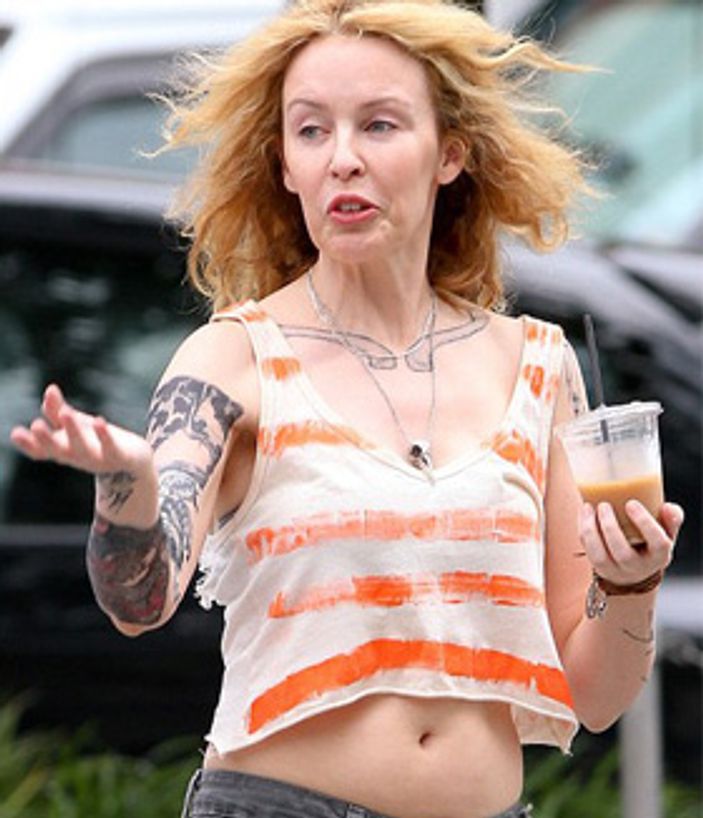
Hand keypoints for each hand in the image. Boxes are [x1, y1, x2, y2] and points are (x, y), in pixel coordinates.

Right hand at [10, 384, 152, 477]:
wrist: (134, 463)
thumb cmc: (98, 441)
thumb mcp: (76, 424)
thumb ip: (60, 410)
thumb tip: (50, 390)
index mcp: (64, 450)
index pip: (41, 450)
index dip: (28, 444)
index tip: (15, 433)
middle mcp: (77, 457)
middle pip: (58, 450)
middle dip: (46, 439)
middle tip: (35, 426)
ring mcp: (97, 460)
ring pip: (83, 448)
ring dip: (73, 431)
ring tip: (66, 413)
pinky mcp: (118, 457)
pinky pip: (110, 447)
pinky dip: (103, 435)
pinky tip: (98, 420)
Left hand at [579, 500, 683, 586]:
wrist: (636, 571)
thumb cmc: (651, 544)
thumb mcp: (667, 533)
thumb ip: (671, 519)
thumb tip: (667, 508)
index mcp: (659, 556)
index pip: (657, 542)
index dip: (645, 523)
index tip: (631, 503)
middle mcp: (638, 568)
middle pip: (622, 553)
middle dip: (610, 527)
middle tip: (604, 504)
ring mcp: (616, 571)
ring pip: (599, 556)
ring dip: (591, 530)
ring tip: (588, 507)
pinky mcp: (599, 568)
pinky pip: (588, 551)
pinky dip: (583, 531)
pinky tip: (584, 512)